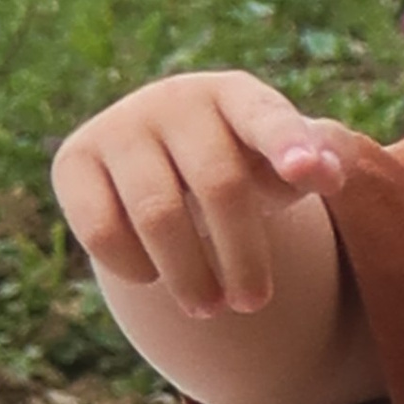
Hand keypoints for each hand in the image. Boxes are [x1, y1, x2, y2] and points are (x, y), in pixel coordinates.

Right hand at [51, 69, 354, 321]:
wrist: (162, 158)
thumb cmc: (240, 162)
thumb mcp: (281, 164)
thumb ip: (314, 165)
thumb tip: (329, 172)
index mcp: (235, 94)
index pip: (266, 118)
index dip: (288, 145)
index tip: (309, 174)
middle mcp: (174, 100)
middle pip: (219, 184)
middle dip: (243, 254)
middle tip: (255, 304)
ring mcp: (120, 127)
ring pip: (158, 214)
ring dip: (190, 274)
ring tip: (210, 308)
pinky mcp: (74, 161)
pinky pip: (103, 229)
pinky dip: (134, 266)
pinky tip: (154, 278)